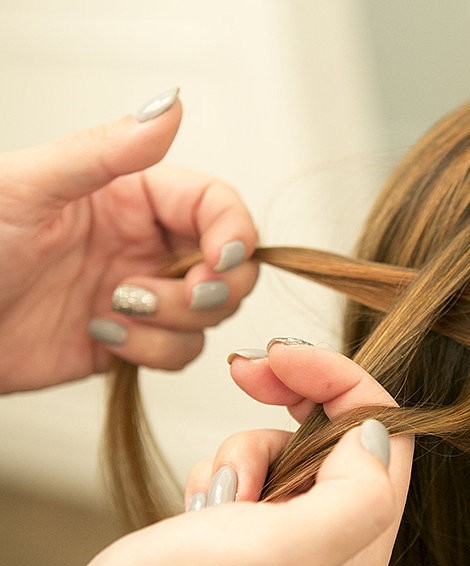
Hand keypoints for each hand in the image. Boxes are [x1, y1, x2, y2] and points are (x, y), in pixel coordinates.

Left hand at [0, 89, 258, 392]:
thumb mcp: (31, 189)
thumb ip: (106, 150)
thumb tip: (168, 106)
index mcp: (132, 196)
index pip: (217, 205)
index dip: (234, 231)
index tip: (221, 258)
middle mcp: (146, 244)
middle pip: (231, 264)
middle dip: (215, 286)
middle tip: (185, 293)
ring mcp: (143, 294)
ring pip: (210, 314)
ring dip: (175, 321)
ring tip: (116, 310)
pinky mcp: (132, 340)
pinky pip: (180, 352)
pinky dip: (151, 351)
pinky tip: (102, 334)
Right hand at [15, 342, 412, 565]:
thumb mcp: (277, 553)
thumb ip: (352, 496)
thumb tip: (377, 432)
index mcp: (364, 538)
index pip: (383, 428)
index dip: (339, 379)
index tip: (282, 356)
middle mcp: (341, 534)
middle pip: (342, 425)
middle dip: (294, 395)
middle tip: (247, 371)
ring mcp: (298, 529)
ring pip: (292, 441)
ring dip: (246, 447)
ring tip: (218, 494)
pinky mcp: (257, 525)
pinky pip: (254, 463)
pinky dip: (223, 467)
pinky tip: (202, 505)